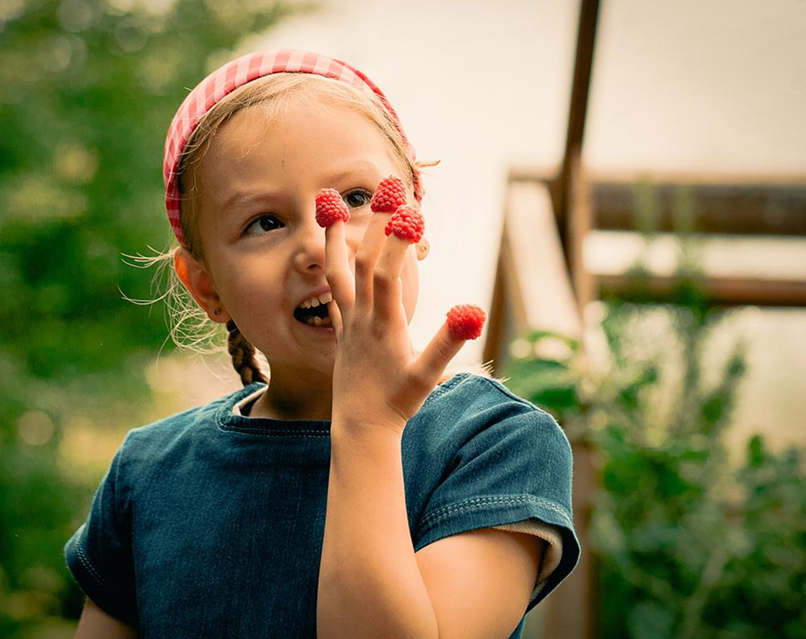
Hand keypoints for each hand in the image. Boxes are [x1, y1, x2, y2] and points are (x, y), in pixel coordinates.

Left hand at [322, 184, 481, 436]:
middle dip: (375, 223)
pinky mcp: (342, 329)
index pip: (386, 274)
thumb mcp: (428, 375)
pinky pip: (334, 288)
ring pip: (338, 272)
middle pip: (364, 262)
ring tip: (331, 204)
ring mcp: (348, 322)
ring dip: (336, 237)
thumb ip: (449, 343)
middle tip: (386, 187)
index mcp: (383, 325)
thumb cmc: (398, 403)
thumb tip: (474, 311)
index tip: (409, 211)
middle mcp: (361, 317)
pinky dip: (333, 263)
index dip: (395, 242)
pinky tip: (331, 250)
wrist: (361, 427)